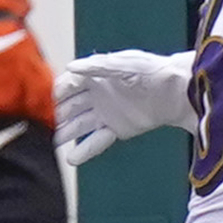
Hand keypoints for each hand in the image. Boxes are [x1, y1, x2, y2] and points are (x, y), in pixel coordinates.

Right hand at [54, 50, 198, 166]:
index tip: (51, 101)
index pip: (69, 85)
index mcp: (95, 75)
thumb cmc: (151, 70)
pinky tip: (71, 159)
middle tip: (46, 125)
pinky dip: (85, 150)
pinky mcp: (117, 129)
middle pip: (70, 106)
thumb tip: (71, 67)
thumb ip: (98, 66)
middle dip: (57, 115)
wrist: (176, 91)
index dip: (59, 92)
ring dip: (66, 134)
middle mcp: (96, 95)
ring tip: (53, 144)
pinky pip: (97, 141)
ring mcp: (105, 113)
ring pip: (80, 125)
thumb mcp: (124, 64)